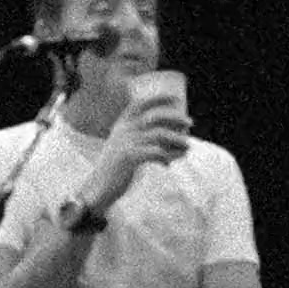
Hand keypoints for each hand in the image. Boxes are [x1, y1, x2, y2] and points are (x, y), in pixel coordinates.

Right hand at [80, 93, 191, 212]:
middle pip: (155, 117)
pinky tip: (170, 163)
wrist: (98, 188)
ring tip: (187, 146)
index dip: (159, 98)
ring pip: (159, 135)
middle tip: (190, 123)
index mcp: (121, 125)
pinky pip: (156, 153)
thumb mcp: (121, 148)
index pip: (140, 103)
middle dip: (176, 117)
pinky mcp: (129, 157)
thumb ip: (137, 141)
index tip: (176, 98)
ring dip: (176, 139)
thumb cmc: (114, 170)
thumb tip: (166, 141)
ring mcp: (126, 142)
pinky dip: (167, 157)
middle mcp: (123, 130)